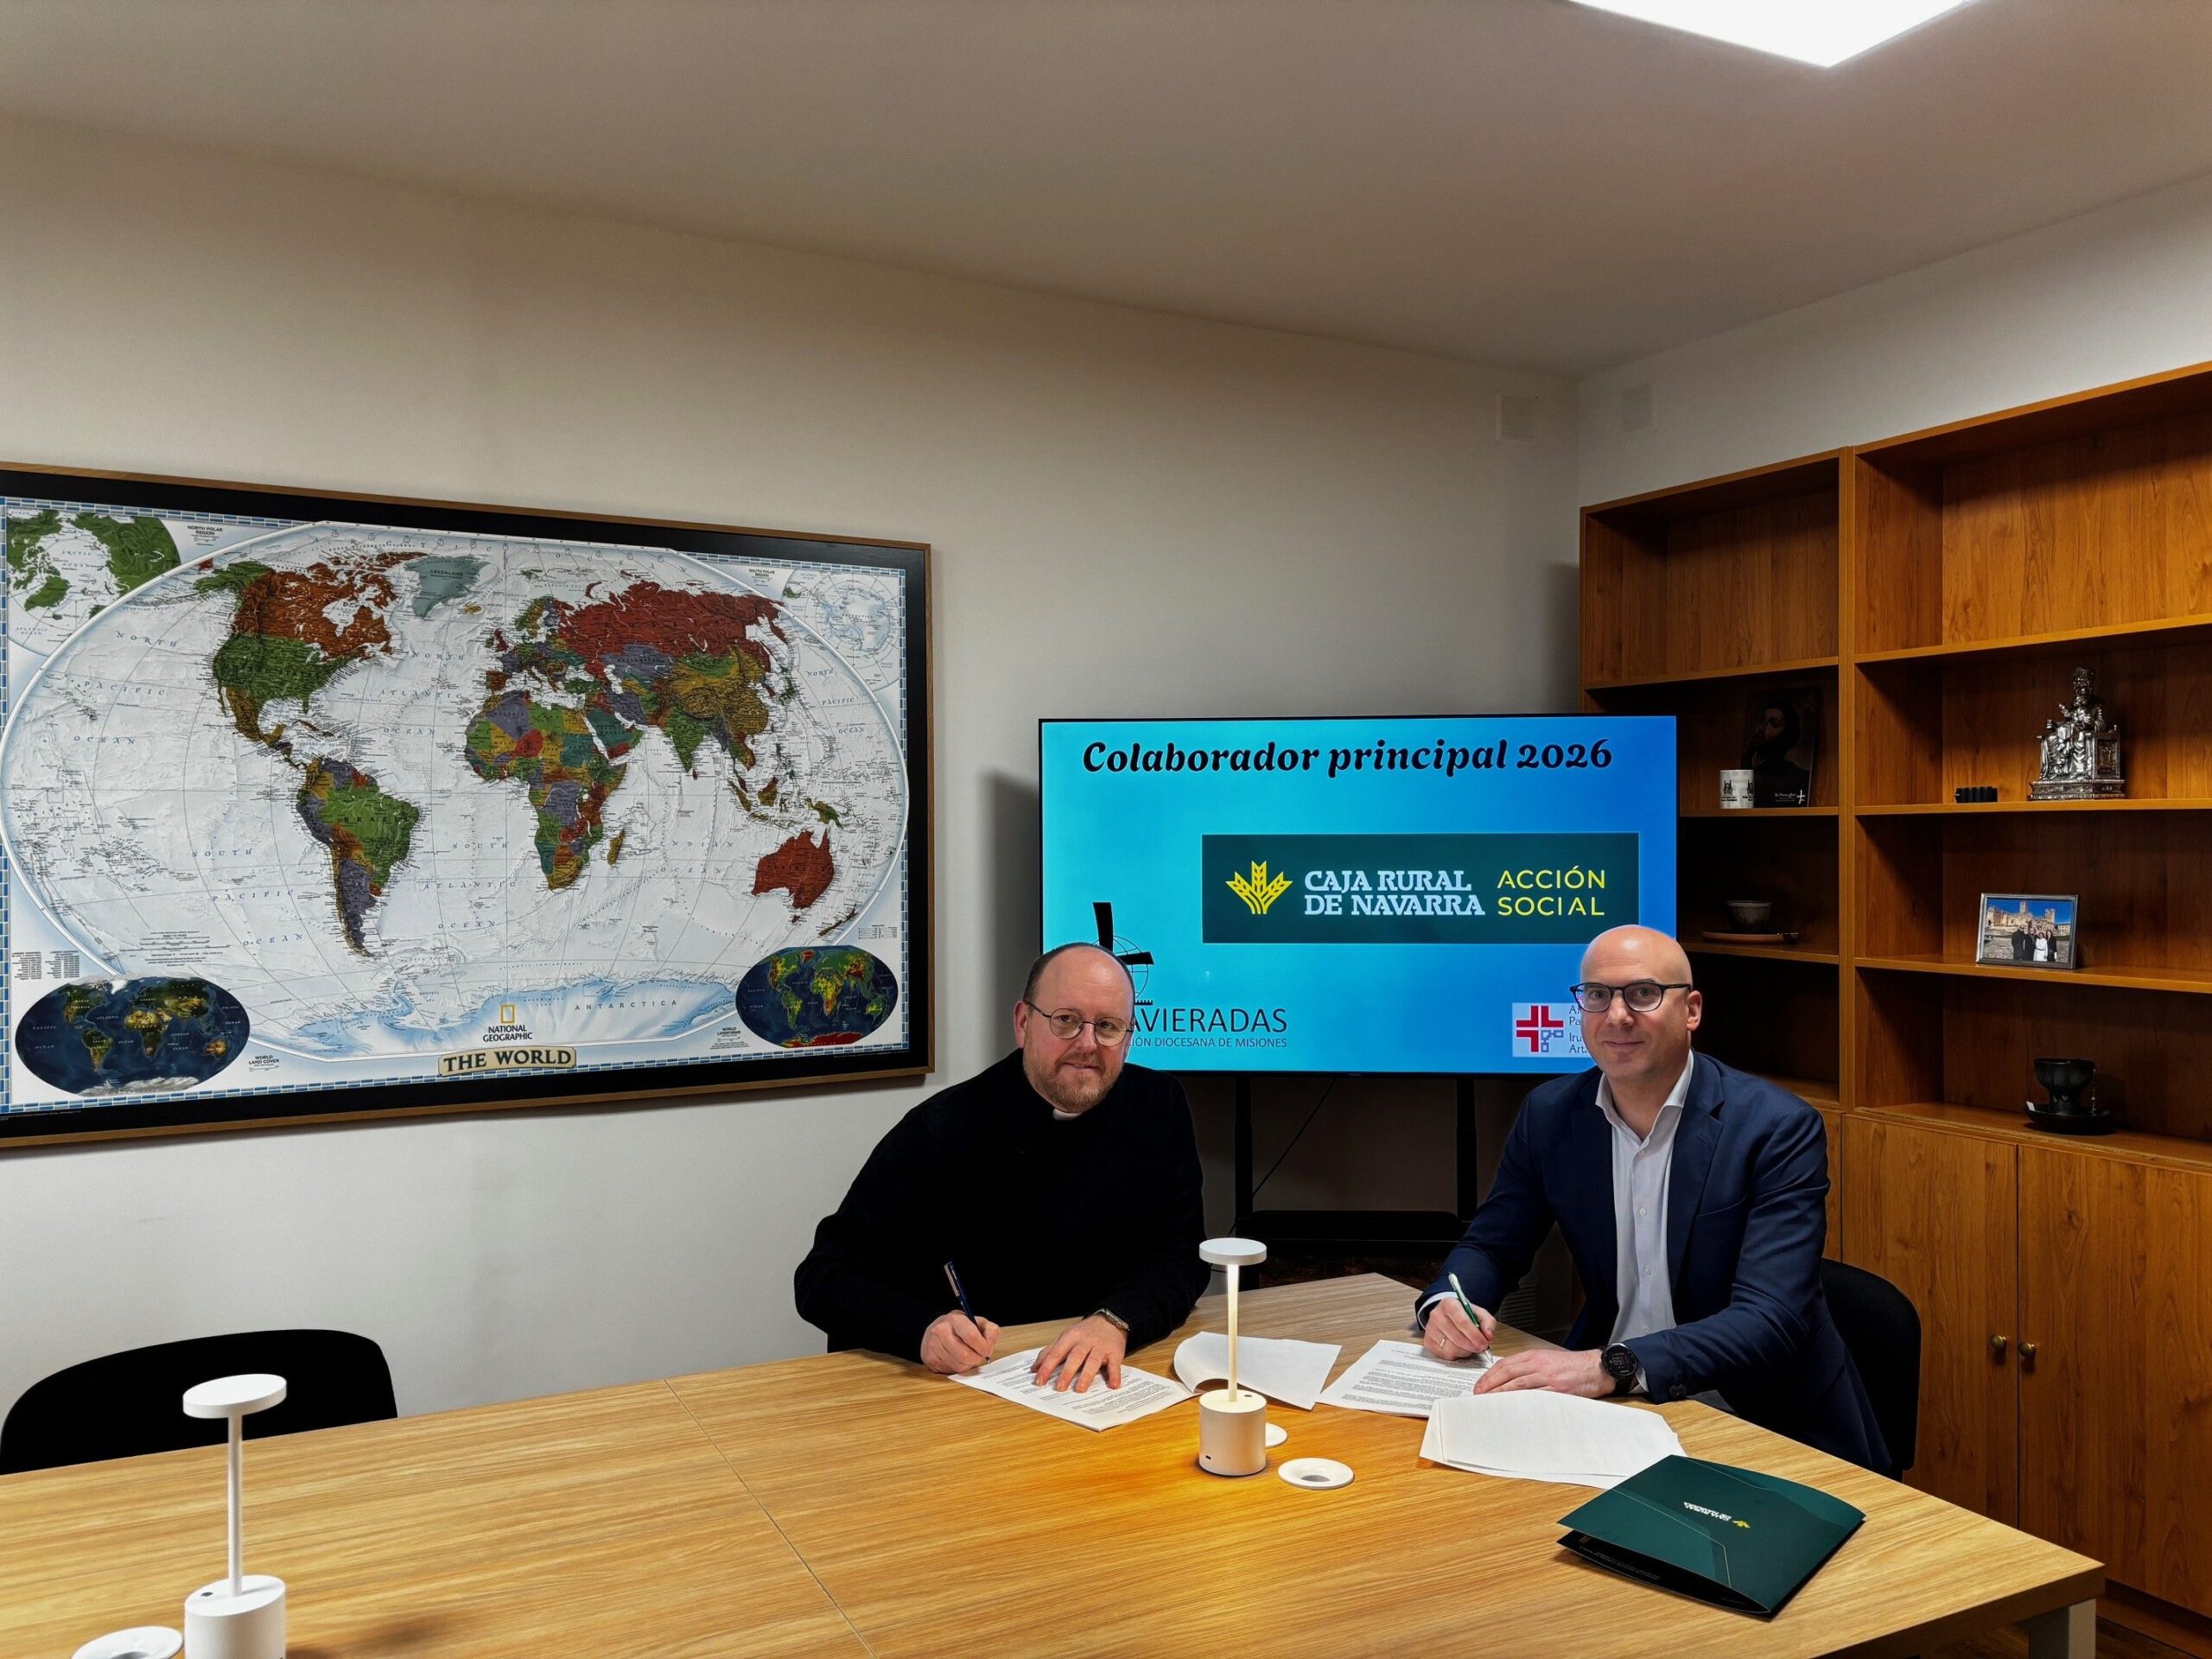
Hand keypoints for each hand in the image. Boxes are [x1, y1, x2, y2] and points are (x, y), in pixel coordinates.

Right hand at [920, 1311, 998, 1374]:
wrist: (936, 1331)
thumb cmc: (961, 1328)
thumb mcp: (978, 1322)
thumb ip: (990, 1330)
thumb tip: (990, 1344)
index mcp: (955, 1319)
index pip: (971, 1336)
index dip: (983, 1346)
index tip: (987, 1350)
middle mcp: (941, 1331)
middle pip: (965, 1355)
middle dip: (976, 1358)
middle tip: (979, 1355)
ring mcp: (933, 1346)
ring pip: (959, 1365)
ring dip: (968, 1364)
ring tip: (968, 1355)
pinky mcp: (930, 1359)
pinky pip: (951, 1370)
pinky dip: (959, 1368)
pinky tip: (957, 1359)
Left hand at [1032, 1314, 1126, 1392]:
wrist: (1110, 1321)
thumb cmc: (1085, 1332)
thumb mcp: (1066, 1337)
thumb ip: (1050, 1351)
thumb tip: (1035, 1368)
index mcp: (1071, 1337)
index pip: (1057, 1352)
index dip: (1047, 1367)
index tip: (1039, 1380)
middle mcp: (1085, 1341)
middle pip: (1075, 1357)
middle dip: (1067, 1372)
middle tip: (1060, 1387)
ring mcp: (1101, 1346)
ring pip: (1093, 1361)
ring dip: (1086, 1376)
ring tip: (1080, 1389)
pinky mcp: (1115, 1352)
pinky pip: (1114, 1364)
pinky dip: (1114, 1375)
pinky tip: (1113, 1385)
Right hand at [1422, 1297, 1494, 1360]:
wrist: (1448, 1315)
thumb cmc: (1464, 1315)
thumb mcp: (1479, 1313)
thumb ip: (1488, 1322)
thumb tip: (1488, 1335)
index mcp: (1449, 1304)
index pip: (1462, 1322)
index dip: (1475, 1335)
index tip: (1484, 1343)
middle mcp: (1436, 1315)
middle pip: (1457, 1337)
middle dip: (1472, 1346)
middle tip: (1480, 1348)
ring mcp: (1430, 1329)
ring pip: (1451, 1348)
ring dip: (1465, 1351)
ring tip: (1471, 1347)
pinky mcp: (1428, 1341)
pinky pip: (1445, 1355)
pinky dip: (1456, 1355)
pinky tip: (1460, 1349)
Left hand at [1473, 1347, 1610, 1398]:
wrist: (1595, 1368)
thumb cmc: (1571, 1365)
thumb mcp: (1546, 1359)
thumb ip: (1528, 1366)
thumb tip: (1506, 1378)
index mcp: (1534, 1356)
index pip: (1505, 1364)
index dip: (1489, 1375)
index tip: (1480, 1385)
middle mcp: (1539, 1365)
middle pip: (1507, 1373)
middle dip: (1489, 1385)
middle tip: (1478, 1395)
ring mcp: (1548, 1378)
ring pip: (1517, 1385)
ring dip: (1500, 1394)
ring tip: (1488, 1402)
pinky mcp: (1557, 1391)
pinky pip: (1535, 1397)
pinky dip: (1520, 1402)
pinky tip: (1511, 1407)